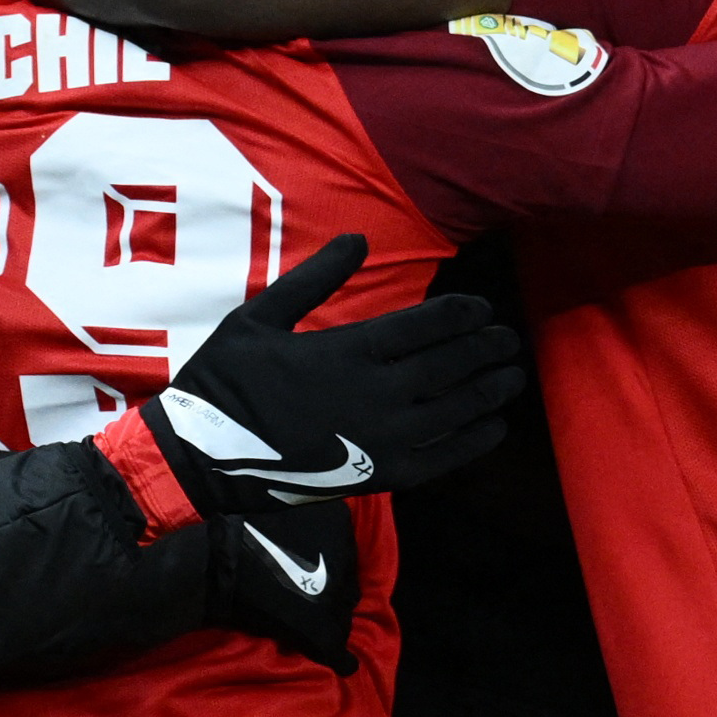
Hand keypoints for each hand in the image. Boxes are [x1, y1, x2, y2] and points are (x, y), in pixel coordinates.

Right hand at [156, 234, 527, 673]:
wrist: (202, 457)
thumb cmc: (226, 380)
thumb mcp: (260, 315)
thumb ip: (315, 277)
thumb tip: (359, 239)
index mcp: (346, 350)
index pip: (426, 325)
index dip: (464, 315)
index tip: (483, 310)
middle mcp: (373, 395)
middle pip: (450, 365)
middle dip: (485, 350)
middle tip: (509, 340)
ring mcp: (380, 439)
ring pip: (454, 410)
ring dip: (490, 390)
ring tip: (513, 375)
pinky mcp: (378, 477)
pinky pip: (441, 459)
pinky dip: (473, 442)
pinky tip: (495, 427)